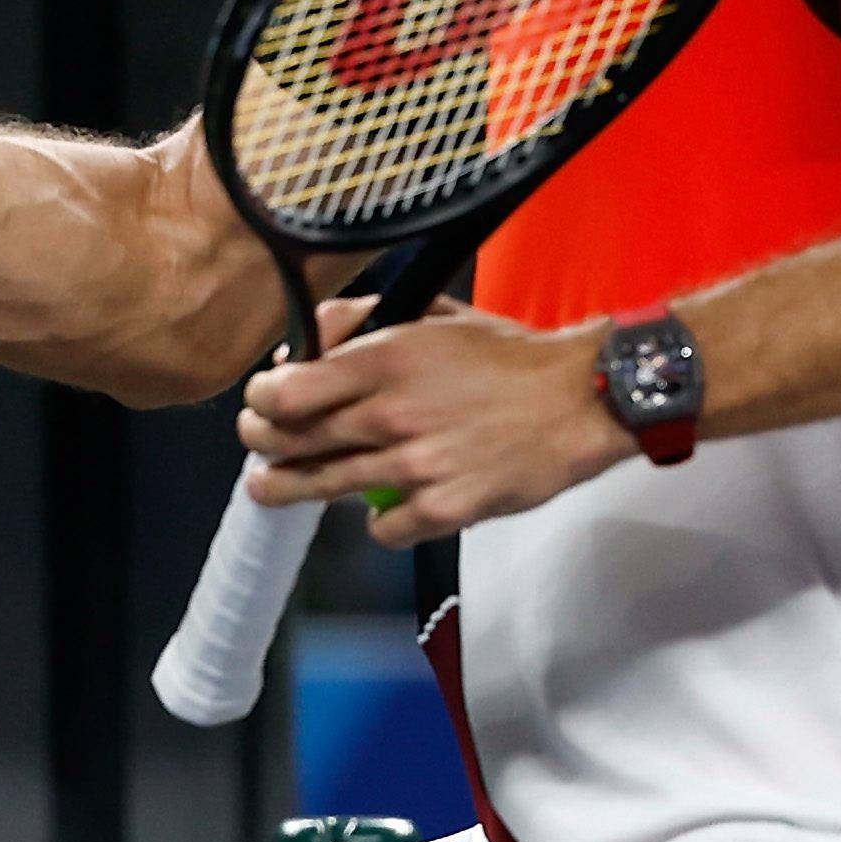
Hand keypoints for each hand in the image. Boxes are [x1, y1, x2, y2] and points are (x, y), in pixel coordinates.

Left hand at [237, 295, 631, 544]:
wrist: (581, 399)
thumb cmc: (510, 357)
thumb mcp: (434, 314)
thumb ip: (366, 322)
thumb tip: (311, 338)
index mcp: (385, 360)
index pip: (284, 392)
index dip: (261, 400)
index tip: (261, 402)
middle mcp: (390, 415)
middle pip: (290, 443)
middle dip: (262, 444)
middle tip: (259, 445)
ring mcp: (415, 466)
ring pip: (322, 487)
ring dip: (289, 488)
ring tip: (270, 487)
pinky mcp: (443, 508)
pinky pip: (383, 527)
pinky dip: (378, 520)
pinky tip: (382, 508)